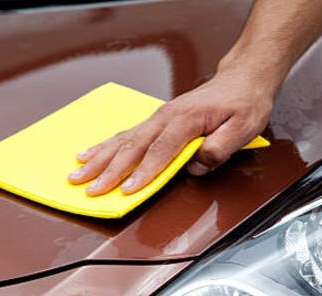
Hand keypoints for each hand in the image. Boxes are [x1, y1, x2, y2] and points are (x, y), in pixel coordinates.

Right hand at [67, 67, 276, 195]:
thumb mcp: (244, 128)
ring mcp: (158, 117)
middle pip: (132, 147)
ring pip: (123, 140)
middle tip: (91, 189)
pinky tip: (88, 155)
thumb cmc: (244, 103)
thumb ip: (220, 148)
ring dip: (99, 159)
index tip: (126, 190)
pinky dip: (104, 146)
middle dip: (109, 170)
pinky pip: (125, 135)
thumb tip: (196, 165)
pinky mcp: (156, 121)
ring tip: (77, 174)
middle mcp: (166, 117)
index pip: (161, 151)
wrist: (242, 79)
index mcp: (186, 119)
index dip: (143, 173)